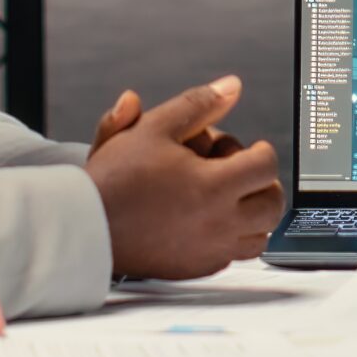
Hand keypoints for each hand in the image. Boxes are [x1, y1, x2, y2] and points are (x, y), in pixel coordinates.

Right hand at [85, 77, 284, 279]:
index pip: (266, 166)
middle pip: (272, 206)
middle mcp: (219, 224)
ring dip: (252, 214)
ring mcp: (209, 251)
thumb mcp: (155, 126)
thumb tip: (232, 87)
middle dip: (264, 184)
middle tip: (242, 172)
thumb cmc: (116, 176)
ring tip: (228, 196)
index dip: (260, 151)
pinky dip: (231, 238)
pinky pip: (231, 256)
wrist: (84, 224)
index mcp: (214, 186)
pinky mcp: (195, 269)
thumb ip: (199, 105)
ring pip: (259, 236)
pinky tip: (207, 220)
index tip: (247, 149)